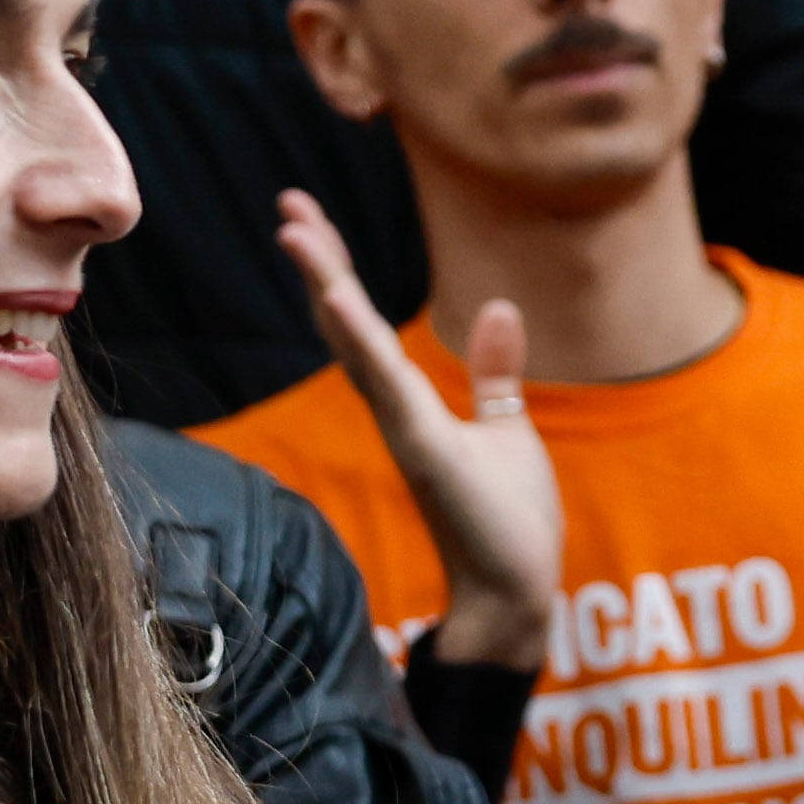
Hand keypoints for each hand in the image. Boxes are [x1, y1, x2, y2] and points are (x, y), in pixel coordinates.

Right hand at [276, 190, 559, 670]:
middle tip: (289, 204)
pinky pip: (388, 387)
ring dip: (327, 287)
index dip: (336, 272)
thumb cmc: (507, 525)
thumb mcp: (506, 430)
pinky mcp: (425, 452)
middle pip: (346, 326)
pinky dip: (361, 342)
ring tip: (295, 230)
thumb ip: (496, 374)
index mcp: (410, 404)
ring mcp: (405, 432)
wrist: (514, 598)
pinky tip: (337, 300)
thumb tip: (500, 308)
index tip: (307, 217)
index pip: (365, 325)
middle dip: (320, 265)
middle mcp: (395, 413)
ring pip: (356, 348)